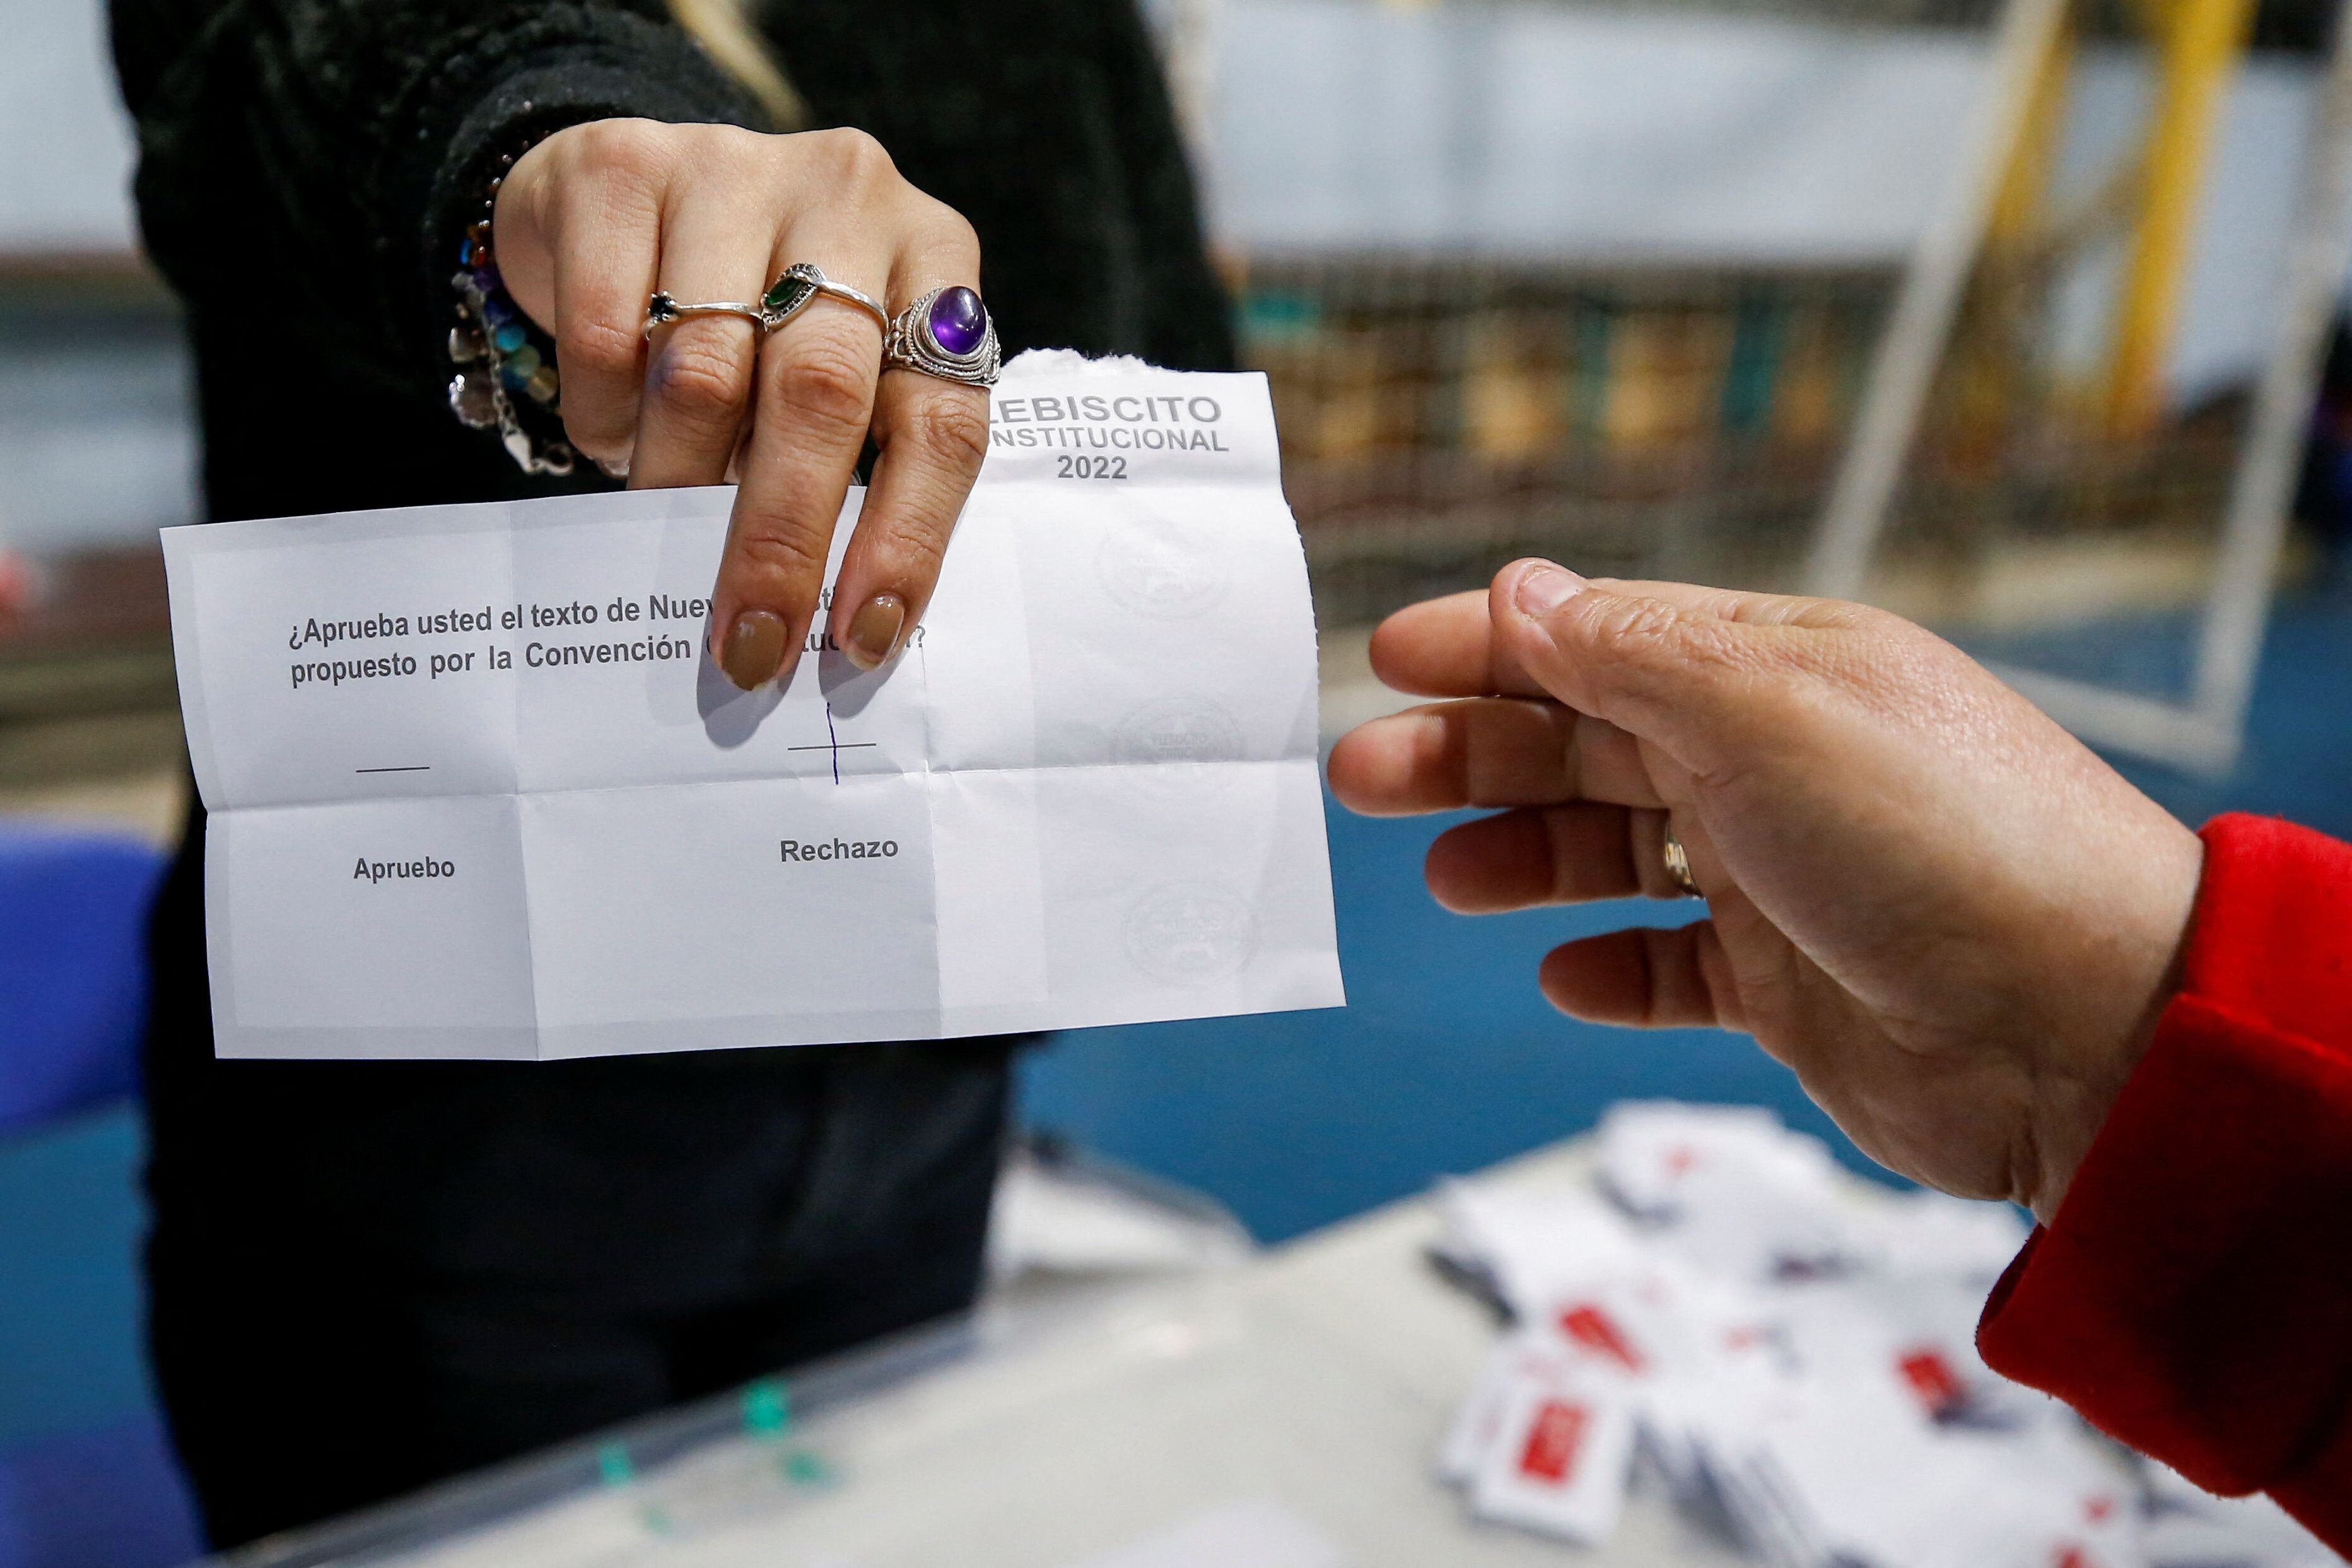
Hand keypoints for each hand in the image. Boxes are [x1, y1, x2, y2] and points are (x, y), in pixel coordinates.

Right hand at [495, 120, 987, 686]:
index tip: (865, 634)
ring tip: (660, 516)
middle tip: (749, 640)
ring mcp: (736, 167)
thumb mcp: (833, 373)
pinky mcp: (623, 165)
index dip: (908, 536)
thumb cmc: (755, 316)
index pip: (943, 416)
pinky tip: (616, 429)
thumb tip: (832, 625)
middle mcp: (851, 197)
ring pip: (702, 372)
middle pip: (822, 396)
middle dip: (781, 539)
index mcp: (934, 260)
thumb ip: (852, 467)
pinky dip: (605, 416)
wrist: (624, 191)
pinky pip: (605, 334)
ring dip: (676, 478)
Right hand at [1326, 561, 2204, 1221]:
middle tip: (1365, 779)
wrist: (2086, 1025)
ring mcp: (1780, 874)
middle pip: (1584, 743)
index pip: (1599, 637)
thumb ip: (1629, 655)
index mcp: (1772, 670)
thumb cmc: (1946, 841)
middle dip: (1469, 754)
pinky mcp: (1790, 985)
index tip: (1387, 657)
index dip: (1489, 642)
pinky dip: (1609, 970)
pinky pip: (1672, 968)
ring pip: (1612, 853)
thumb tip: (1524, 591)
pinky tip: (1566, 975)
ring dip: (1521, 858)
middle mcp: (1771, 762)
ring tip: (1451, 879)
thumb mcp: (1765, 712)